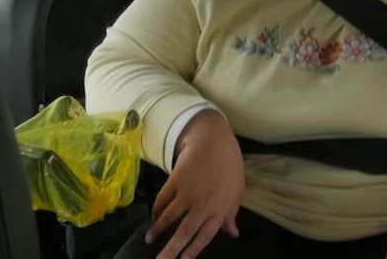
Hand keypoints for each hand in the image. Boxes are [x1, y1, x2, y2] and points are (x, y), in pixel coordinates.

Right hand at [146, 110, 245, 258]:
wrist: (213, 139)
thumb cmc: (229, 165)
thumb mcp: (237, 190)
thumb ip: (231, 214)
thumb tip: (233, 233)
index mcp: (219, 209)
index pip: (205, 236)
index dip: (193, 250)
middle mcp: (202, 204)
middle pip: (184, 232)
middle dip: (171, 250)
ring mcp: (187, 193)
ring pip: (169, 217)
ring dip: (158, 230)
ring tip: (149, 239)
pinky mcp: (175, 181)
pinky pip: (162, 199)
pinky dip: (156, 208)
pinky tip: (154, 215)